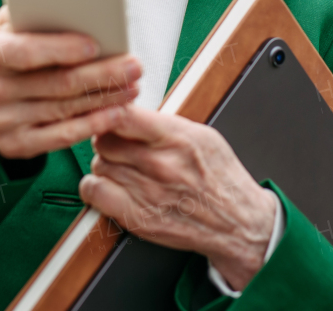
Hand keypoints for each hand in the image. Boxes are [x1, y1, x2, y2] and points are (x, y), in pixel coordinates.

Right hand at [0, 5, 141, 159]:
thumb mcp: (1, 29)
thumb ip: (29, 14)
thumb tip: (72, 0)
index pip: (25, 51)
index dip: (61, 48)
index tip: (95, 44)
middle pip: (56, 83)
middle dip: (101, 73)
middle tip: (134, 65)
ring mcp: (1, 122)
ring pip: (65, 109)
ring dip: (105, 98)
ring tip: (133, 85)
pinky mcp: (14, 145)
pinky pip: (61, 137)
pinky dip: (92, 125)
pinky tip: (116, 113)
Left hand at [79, 104, 279, 291]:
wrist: (238, 221)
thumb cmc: (220, 178)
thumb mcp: (202, 135)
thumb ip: (163, 123)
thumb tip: (130, 110)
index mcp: (176, 138)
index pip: (123, 116)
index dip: (108, 111)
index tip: (107, 112)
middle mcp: (160, 164)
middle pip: (105, 139)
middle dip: (107, 137)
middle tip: (117, 143)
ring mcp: (147, 192)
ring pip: (99, 163)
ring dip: (105, 163)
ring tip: (121, 166)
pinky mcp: (138, 218)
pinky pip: (94, 191)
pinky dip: (94, 186)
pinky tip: (108, 184)